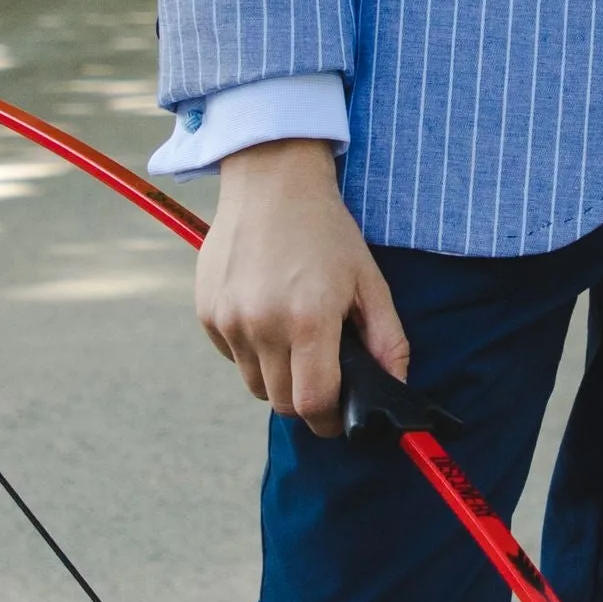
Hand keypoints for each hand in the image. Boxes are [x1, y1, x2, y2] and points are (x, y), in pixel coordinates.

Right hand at [197, 138, 410, 433]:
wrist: (271, 180)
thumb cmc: (326, 230)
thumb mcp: (369, 281)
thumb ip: (387, 339)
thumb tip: (395, 386)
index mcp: (309, 320)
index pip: (314, 404)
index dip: (332, 420)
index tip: (341, 416)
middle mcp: (263, 325)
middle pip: (283, 402)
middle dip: (308, 401)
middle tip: (324, 377)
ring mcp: (229, 320)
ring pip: (255, 384)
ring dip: (278, 377)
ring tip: (295, 339)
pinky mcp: (207, 312)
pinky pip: (233, 356)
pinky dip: (253, 351)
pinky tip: (268, 313)